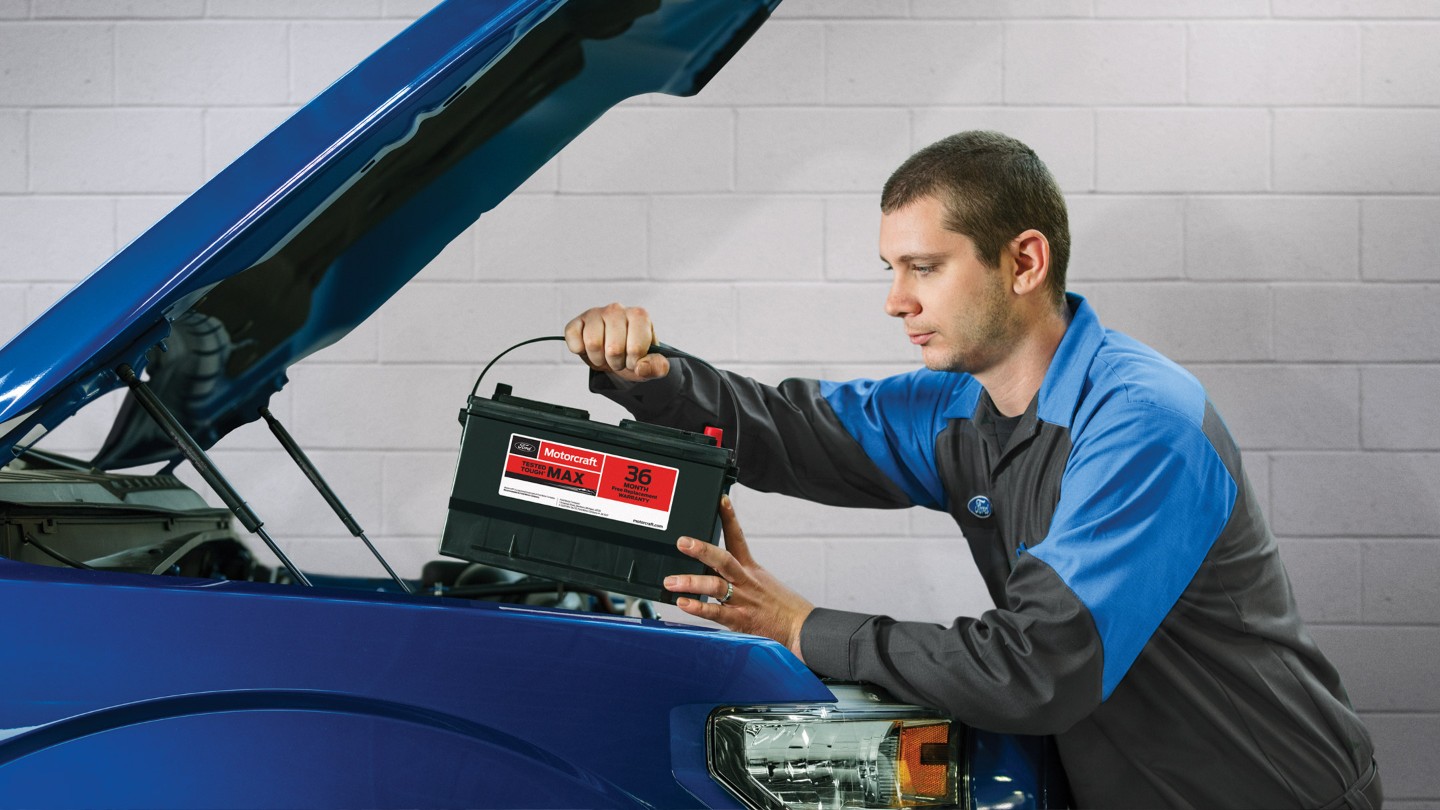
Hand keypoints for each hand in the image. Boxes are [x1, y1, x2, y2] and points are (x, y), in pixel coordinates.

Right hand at [563, 302, 669, 382]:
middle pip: (613, 349)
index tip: (633, 359)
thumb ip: (656, 367)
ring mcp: (595, 313)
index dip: (633, 362)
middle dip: (616, 362)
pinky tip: (588, 348)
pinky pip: (574, 341)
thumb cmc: (635, 355)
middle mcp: (617, 309)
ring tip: (605, 354)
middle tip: (618, 358)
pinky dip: (580, 351)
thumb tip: (641, 368)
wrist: (617, 353)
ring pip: (592, 344)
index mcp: (639, 316)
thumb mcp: (652, 365)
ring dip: (598, 359)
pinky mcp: (577, 322)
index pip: (635, 349)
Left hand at [664, 496, 813, 660]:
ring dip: (691, 582)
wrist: (801, 627)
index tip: (720, 500)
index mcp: (751, 569)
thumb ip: (738, 575)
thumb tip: (711, 568)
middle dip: (701, 549)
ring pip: (716, 587)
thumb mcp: (762, 582)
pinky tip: (683, 603)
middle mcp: (746, 581)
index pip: (739, 538)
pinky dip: (698, 608)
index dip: (729, 518)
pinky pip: (716, 613)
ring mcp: (743, 600)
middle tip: (681, 542)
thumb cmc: (781, 605)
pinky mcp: (741, 620)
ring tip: (671, 581)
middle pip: (723, 560)